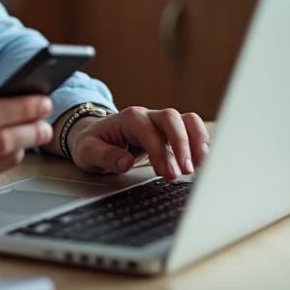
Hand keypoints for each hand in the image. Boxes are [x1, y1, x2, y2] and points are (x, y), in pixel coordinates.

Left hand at [66, 107, 208, 179]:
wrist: (93, 136)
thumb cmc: (91, 143)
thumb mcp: (87, 152)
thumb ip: (105, 156)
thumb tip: (125, 162)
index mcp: (128, 118)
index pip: (150, 131)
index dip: (160, 152)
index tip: (168, 173)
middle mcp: (147, 116)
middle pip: (172, 118)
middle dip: (183, 144)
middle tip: (186, 171)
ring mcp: (160, 124)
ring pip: (187, 121)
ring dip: (197, 141)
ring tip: (200, 166)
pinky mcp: (169, 134)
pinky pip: (190, 132)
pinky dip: (199, 144)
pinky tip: (202, 162)